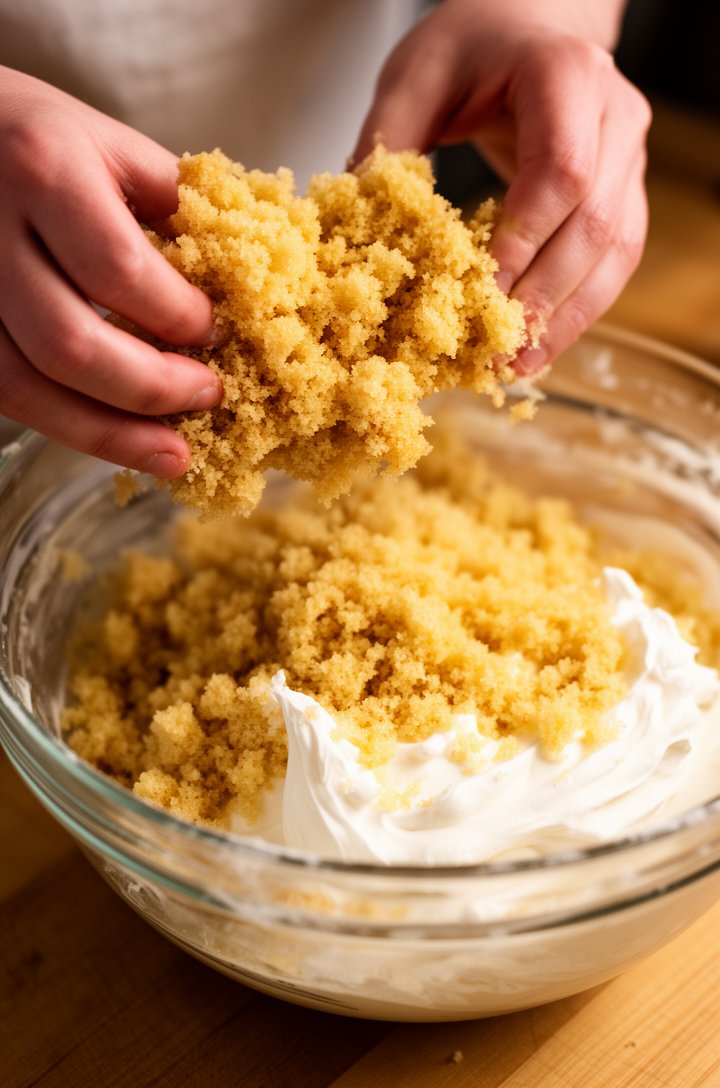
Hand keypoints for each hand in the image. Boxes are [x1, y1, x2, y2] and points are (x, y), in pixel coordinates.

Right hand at [0, 67, 222, 473]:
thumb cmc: (40, 134)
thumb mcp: (114, 146)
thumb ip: (174, 209)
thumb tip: (245, 285)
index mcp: (45, 172)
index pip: (119, 271)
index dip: (177, 317)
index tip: (218, 334)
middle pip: (69, 345)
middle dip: (152, 388)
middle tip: (210, 396)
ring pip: (27, 386)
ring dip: (110, 435)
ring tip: (177, 456)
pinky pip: (9, 394)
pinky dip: (71, 426)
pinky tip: (121, 440)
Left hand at [353, 0, 650, 373]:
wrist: (527, 28)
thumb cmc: (470, 49)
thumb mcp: (415, 76)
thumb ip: (388, 142)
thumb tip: (351, 229)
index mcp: (566, 75)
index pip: (560, 170)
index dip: (524, 238)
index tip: (480, 292)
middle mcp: (615, 116)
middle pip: (595, 222)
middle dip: (543, 295)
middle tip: (493, 348)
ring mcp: (630, 157)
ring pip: (617, 251)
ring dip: (566, 318)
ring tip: (515, 367)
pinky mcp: (628, 192)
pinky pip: (616, 262)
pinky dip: (578, 310)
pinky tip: (537, 348)